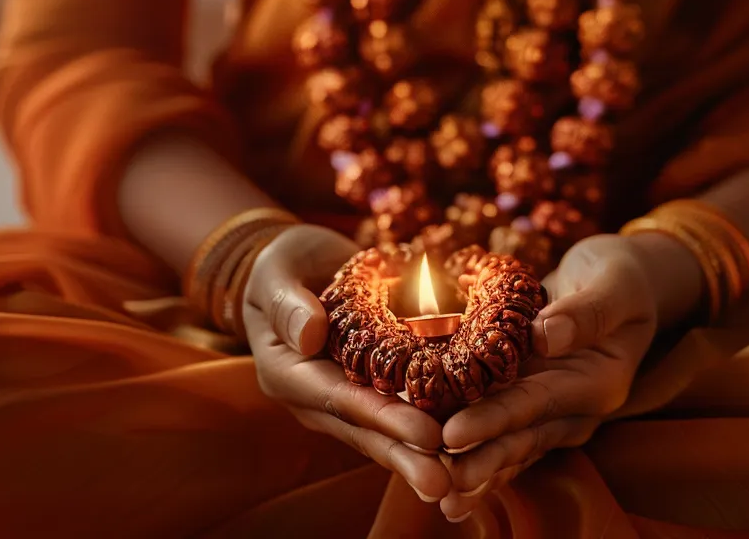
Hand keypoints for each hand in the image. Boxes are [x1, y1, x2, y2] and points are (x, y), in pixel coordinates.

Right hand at [244, 224, 451, 501]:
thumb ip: (287, 304)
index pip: (340, 401)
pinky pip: (407, 407)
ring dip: (426, 454)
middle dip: (408, 457)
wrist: (299, 267)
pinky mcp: (375, 386)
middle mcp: (321, 396)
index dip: (384, 419)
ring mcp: (350, 394)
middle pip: (369, 431)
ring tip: (464, 479)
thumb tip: (309, 334)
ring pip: (390, 429)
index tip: (426, 437)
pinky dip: (439, 420)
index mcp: (291, 374)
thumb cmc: (282, 265)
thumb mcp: (275, 272)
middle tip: (446, 484)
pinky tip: (473, 437)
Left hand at [435, 234, 678, 521]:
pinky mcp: (530, 403)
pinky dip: (470, 448)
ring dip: (471, 468)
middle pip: (518, 439)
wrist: (624, 284)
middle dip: (476, 462)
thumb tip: (545, 335)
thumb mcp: (615, 285)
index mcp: (597, 384)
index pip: (536, 403)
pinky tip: (438, 471)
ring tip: (435, 496)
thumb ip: (586, 312)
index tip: (453, 434)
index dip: (494, 420)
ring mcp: (550, 409)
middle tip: (436, 483)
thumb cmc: (622, 278)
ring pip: (507, 445)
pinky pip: (499, 431)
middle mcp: (573, 408)